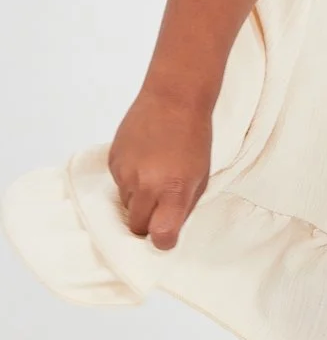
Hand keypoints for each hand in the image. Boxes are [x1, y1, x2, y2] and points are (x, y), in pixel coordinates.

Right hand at [107, 87, 211, 250]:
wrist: (174, 98)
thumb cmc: (195, 137)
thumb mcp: (201, 175)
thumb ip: (184, 205)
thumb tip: (168, 228)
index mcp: (173, 190)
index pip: (159, 236)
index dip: (163, 241)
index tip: (167, 236)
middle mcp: (146, 185)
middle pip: (137, 226)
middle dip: (147, 223)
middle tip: (160, 206)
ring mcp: (126, 173)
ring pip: (126, 205)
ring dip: (138, 199)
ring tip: (153, 174)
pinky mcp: (113, 161)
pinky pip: (118, 184)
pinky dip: (129, 179)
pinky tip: (143, 160)